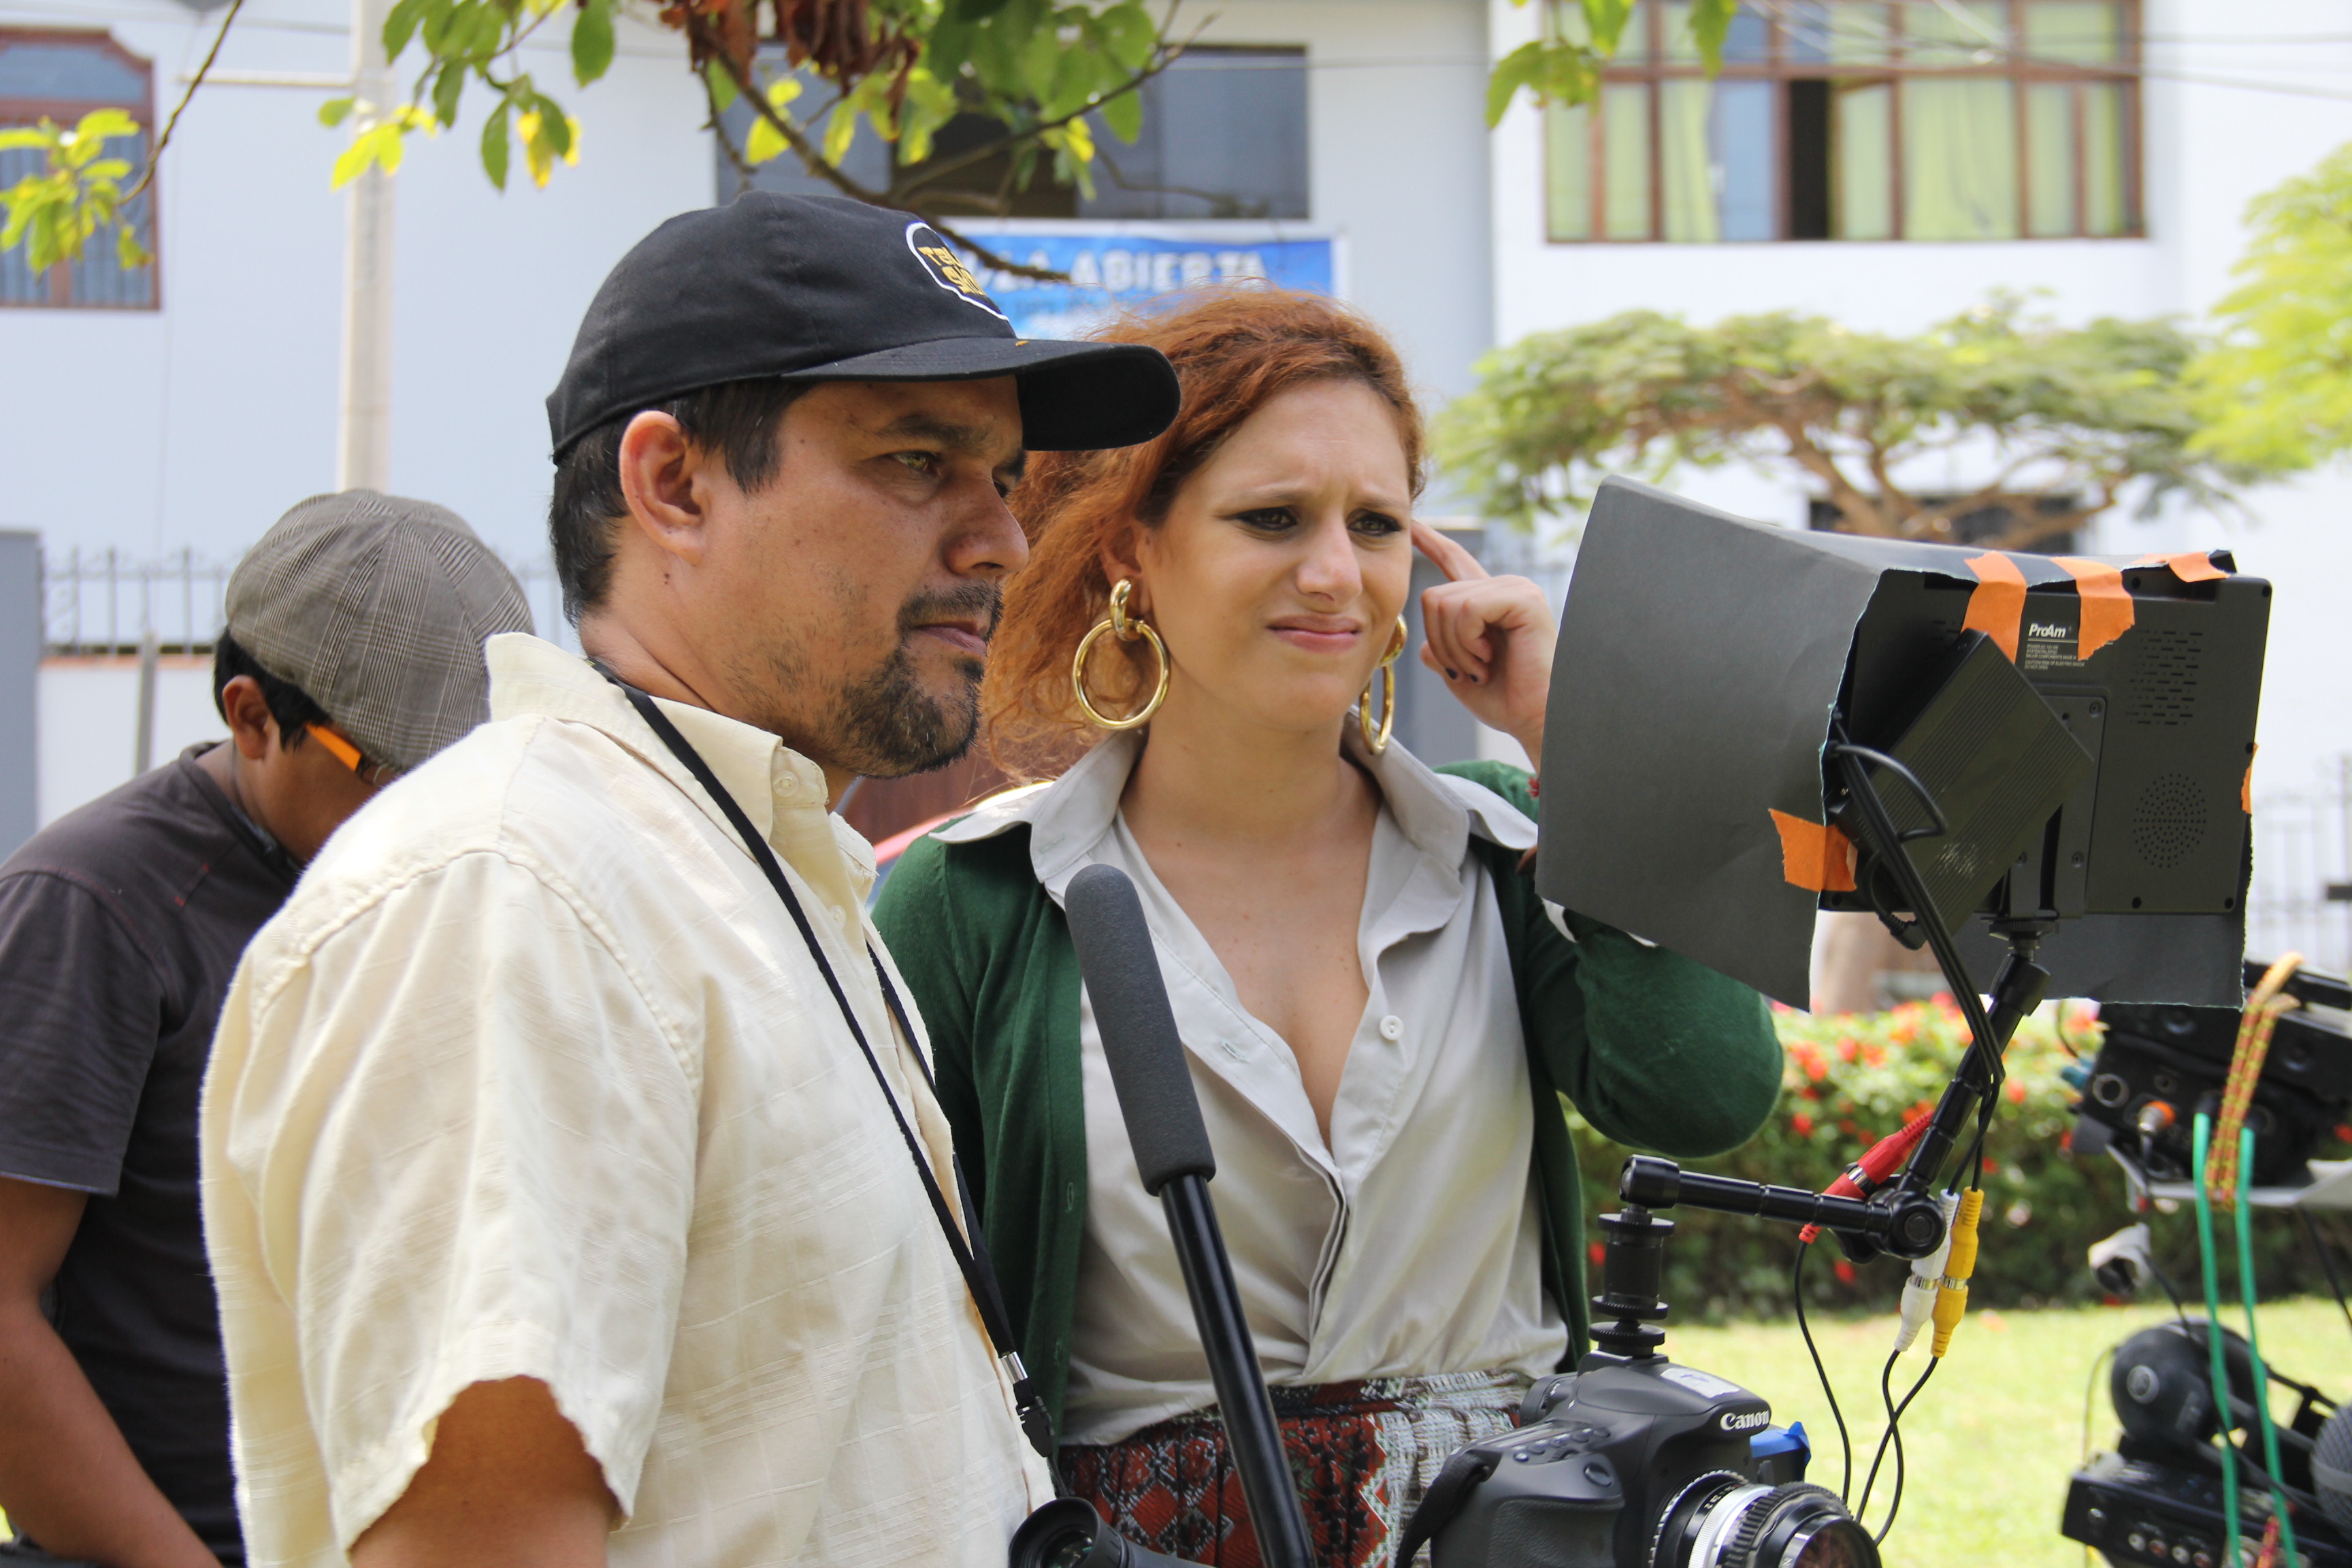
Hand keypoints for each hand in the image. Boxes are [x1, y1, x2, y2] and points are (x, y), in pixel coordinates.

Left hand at [1410, 520, 1555, 767]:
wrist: (1535, 719)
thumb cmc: (1506, 701)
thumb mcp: (1460, 675)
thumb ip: (1441, 653)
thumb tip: (1424, 646)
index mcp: (1488, 602)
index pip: (1455, 563)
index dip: (1433, 544)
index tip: (1415, 526)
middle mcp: (1502, 588)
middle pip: (1433, 597)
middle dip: (1441, 643)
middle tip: (1471, 669)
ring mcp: (1515, 589)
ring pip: (1445, 604)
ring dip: (1456, 649)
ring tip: (1483, 666)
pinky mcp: (1524, 598)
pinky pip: (1467, 610)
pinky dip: (1468, 643)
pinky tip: (1490, 658)